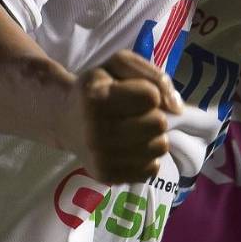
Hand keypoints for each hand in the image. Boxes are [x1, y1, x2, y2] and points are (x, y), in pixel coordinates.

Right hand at [60, 50, 183, 183]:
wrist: (63, 118)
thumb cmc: (97, 87)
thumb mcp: (119, 65)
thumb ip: (154, 76)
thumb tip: (177, 109)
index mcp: (96, 98)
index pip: (151, 96)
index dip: (147, 92)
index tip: (132, 93)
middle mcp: (96, 132)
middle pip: (158, 124)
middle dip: (153, 115)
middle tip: (135, 114)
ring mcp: (101, 158)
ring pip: (159, 148)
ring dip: (152, 137)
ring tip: (133, 130)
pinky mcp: (107, 176)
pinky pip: (152, 169)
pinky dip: (145, 157)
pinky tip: (128, 147)